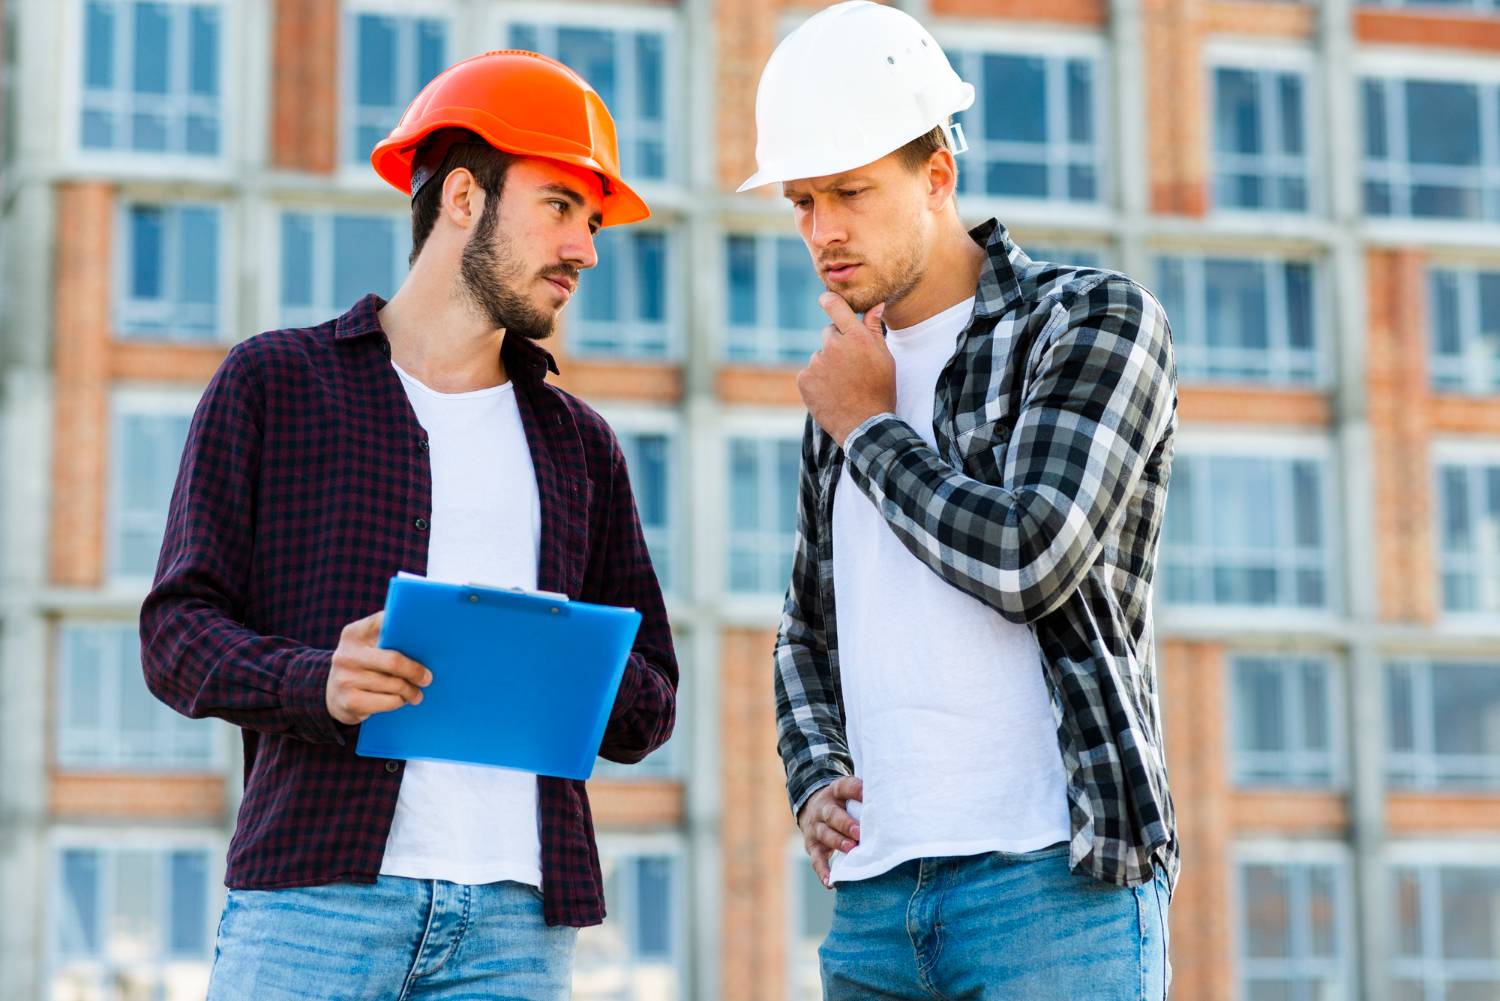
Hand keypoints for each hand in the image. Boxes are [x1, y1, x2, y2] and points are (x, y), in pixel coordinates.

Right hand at [325, 611, 431, 724]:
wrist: (332, 694)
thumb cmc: (361, 664)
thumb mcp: (366, 645)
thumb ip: (386, 635)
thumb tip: (425, 633)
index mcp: (353, 633)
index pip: (386, 623)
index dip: (408, 629)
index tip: (427, 638)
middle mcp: (346, 654)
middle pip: (394, 661)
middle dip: (415, 671)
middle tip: (427, 678)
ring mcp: (346, 679)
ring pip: (395, 685)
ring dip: (411, 691)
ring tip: (416, 693)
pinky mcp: (350, 702)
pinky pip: (389, 702)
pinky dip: (400, 702)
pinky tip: (401, 700)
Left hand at [796, 293, 893, 444]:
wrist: (865, 424)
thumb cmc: (880, 389)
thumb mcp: (885, 357)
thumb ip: (874, 328)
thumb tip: (876, 304)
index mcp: (856, 337)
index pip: (835, 306)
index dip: (828, 300)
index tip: (825, 298)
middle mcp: (833, 345)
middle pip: (828, 333)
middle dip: (837, 344)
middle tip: (850, 366)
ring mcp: (816, 362)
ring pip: (820, 356)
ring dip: (828, 365)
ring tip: (843, 385)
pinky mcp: (804, 379)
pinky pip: (809, 373)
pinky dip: (817, 381)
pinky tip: (831, 393)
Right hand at [797, 775, 862, 888]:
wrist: (812, 808)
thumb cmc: (843, 803)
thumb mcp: (849, 793)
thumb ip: (866, 797)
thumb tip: (896, 803)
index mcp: (835, 792)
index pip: (844, 787)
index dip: (855, 790)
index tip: (868, 795)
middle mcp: (823, 808)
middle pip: (832, 814)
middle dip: (845, 824)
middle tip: (860, 833)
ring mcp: (815, 827)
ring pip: (824, 834)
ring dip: (838, 842)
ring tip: (851, 850)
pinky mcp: (812, 846)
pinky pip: (816, 859)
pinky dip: (823, 871)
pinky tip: (831, 881)